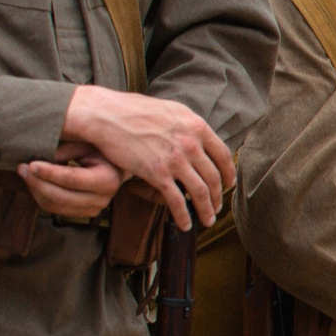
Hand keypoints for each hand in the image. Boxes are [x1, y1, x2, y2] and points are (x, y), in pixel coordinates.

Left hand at [17, 144, 122, 219]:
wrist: (114, 167)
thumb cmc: (99, 150)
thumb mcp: (86, 144)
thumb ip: (66, 150)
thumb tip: (40, 157)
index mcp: (108, 180)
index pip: (73, 179)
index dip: (49, 173)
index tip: (31, 164)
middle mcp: (103, 199)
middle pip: (61, 197)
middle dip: (37, 183)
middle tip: (22, 168)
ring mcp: (94, 209)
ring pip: (55, 205)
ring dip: (36, 190)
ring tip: (25, 173)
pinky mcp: (83, 213)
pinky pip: (55, 209)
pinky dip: (41, 196)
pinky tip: (35, 182)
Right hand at [59, 84, 233, 228]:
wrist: (106, 114)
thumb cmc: (133, 110)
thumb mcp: (171, 110)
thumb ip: (188, 126)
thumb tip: (199, 138)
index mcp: (197, 127)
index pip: (223, 155)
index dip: (229, 173)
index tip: (229, 184)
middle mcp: (191, 144)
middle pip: (214, 177)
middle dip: (219, 196)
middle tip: (218, 207)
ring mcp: (175, 159)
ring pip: (201, 192)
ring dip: (207, 210)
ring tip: (207, 220)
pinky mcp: (157, 173)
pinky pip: (177, 201)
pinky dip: (184, 216)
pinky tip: (185, 225)